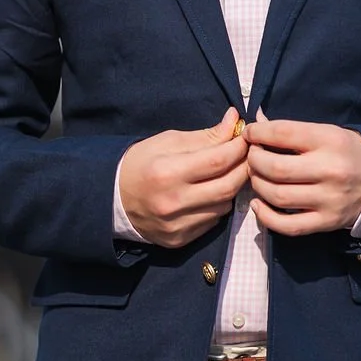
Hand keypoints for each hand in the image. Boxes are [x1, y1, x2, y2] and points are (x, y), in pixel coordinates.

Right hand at [118, 106, 248, 248]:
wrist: (112, 199)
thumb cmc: (140, 163)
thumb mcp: (168, 141)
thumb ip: (205, 136)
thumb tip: (234, 121)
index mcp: (167, 172)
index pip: (218, 160)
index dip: (239, 147)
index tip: (246, 138)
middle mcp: (173, 202)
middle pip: (228, 186)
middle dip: (245, 168)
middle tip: (248, 155)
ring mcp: (177, 225)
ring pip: (224, 206)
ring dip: (233, 187)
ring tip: (229, 173)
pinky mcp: (179, 240)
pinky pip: (212, 221)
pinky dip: (218, 205)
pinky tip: (211, 193)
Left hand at [243, 109, 360, 236]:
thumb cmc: (346, 152)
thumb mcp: (326, 132)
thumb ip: (292, 130)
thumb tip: (255, 123)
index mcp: (330, 140)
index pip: (283, 133)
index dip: (258, 133)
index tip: (249, 134)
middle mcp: (330, 170)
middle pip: (276, 167)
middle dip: (254, 161)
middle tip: (251, 157)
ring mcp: (328, 199)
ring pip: (278, 196)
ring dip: (257, 185)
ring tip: (257, 177)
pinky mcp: (326, 222)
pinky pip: (288, 226)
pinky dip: (265, 216)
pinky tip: (258, 204)